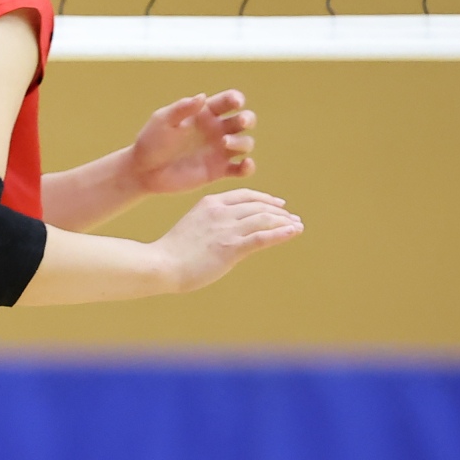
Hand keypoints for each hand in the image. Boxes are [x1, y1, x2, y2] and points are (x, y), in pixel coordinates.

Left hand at [129, 90, 256, 195]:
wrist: (143, 171)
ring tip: (225, 143)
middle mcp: (216, 130)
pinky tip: (245, 164)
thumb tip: (202, 96)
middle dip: (247, 119)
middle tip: (240, 121)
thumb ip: (182, 109)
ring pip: (246, 143)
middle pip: (244, 120)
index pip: (227, 101)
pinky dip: (249, 167)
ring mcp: (219, 151)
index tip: (235, 102)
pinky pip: (242, 169)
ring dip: (242, 142)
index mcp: (204, 114)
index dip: (236, 99)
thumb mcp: (163, 121)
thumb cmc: (151, 142)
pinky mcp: (219, 171)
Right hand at [153, 188, 302, 293]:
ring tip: (297, 225)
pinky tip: (295, 232)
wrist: (161, 264)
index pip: (245, 196)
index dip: (265, 199)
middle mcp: (221, 212)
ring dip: (285, 221)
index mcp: (210, 203)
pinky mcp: (232, 247)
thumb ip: (212, 223)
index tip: (278, 204)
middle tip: (293, 218)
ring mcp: (227, 229)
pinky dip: (282, 233)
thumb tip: (229, 232)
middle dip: (279, 212)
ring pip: (264, 219)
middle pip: (258, 206)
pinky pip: (263, 237)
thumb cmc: (172, 251)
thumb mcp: (193, 226)